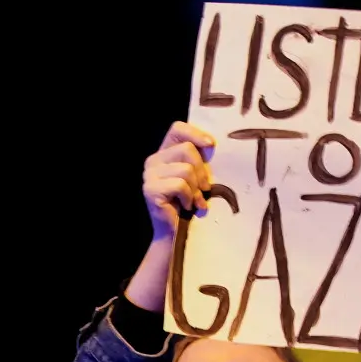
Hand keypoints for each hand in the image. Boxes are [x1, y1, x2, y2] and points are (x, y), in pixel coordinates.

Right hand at [143, 121, 214, 240]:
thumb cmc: (187, 203)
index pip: (177, 129)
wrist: (173, 232)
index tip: (211, 147)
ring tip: (195, 200)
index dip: (195, 133)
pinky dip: (189, 197)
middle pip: (186, 149)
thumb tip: (211, 144)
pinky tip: (187, 207)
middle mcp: (152, 161)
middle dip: (201, 170)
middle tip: (204, 188)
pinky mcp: (151, 190)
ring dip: (196, 188)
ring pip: (185, 169)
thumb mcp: (195, 176)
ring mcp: (149, 175)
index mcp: (163, 153)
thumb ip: (197, 159)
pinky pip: (180, 185)